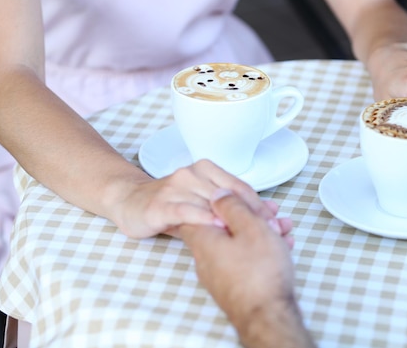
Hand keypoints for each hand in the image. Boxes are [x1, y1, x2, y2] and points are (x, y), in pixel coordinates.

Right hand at [113, 159, 276, 238]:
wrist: (128, 201)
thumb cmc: (170, 205)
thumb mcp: (204, 204)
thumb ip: (234, 208)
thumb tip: (273, 214)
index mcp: (206, 170)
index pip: (240, 187)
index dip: (260, 205)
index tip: (278, 222)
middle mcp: (192, 174)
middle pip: (229, 195)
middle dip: (253, 215)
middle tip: (272, 232)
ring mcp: (175, 187)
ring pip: (211, 203)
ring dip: (233, 220)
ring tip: (252, 236)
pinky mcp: (160, 204)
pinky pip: (185, 211)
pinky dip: (203, 219)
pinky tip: (218, 228)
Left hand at [180, 190, 314, 347]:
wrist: (267, 317)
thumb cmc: (259, 272)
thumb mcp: (250, 227)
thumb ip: (232, 206)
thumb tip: (218, 193)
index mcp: (203, 238)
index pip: (198, 210)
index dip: (218, 199)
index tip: (237, 196)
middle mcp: (205, 257)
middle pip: (223, 225)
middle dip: (249, 215)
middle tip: (270, 213)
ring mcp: (218, 274)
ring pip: (238, 242)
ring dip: (260, 232)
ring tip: (283, 229)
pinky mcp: (233, 285)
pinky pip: (244, 259)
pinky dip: (260, 249)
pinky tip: (281, 246)